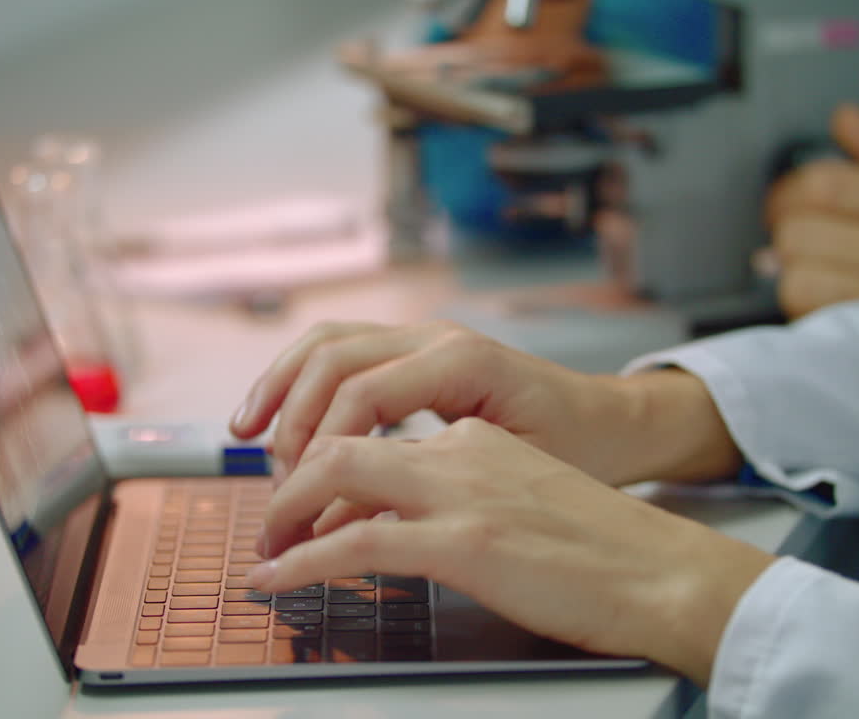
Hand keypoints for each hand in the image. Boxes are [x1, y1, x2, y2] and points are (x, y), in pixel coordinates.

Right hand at [229, 321, 739, 486]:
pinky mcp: (416, 352)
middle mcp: (436, 336)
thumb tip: (348, 521)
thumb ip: (431, 489)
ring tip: (244, 434)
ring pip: (328, 343)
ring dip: (280, 386)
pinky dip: (302, 380)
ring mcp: (424, 336)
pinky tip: (279, 413)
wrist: (615, 421)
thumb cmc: (578, 449)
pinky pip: (343, 352)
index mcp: (462, 361)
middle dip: (289, 419)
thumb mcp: (514, 475)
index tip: (293, 502)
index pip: (360, 396)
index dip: (316, 450)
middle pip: (332, 358)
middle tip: (272, 483)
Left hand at [250, 418, 774, 686]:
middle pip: (343, 437)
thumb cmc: (606, 550)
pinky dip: (302, 561)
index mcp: (477, 437)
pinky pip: (357, 542)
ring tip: (266, 549)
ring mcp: (462, 492)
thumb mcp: (524, 501)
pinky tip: (277, 579)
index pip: (377, 431)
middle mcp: (462, 451)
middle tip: (270, 517)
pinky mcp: (464, 541)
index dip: (323, 458)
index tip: (303, 497)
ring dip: (286, 510)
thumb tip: (393, 528)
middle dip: (289, 473)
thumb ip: (459, 500)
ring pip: (339, 471)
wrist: (666, 572)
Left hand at [765, 104, 858, 318]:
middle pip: (798, 231)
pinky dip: (805, 307)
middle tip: (801, 243)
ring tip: (816, 274)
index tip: (789, 205)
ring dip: (793, 276)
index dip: (787, 194)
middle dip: (787, 235)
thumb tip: (843, 117)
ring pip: (794, 277)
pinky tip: (824, 302)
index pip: (821, 184)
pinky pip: (810, 315)